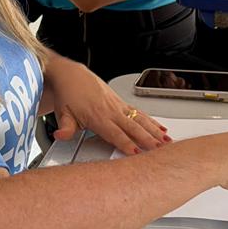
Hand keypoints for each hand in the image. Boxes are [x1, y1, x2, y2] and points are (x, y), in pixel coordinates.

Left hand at [43, 56, 168, 154]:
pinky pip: (139, 113)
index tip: (136, 153)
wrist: (72, 75)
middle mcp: (111, 110)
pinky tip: (161, 129)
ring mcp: (118, 106)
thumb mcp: (62, 113)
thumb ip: (65, 127)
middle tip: (160, 150)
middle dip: (147, 139)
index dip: (126, 143)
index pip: (114, 133)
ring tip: (166, 141)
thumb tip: (61, 135)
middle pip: (132, 127)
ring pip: (140, 120)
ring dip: (154, 131)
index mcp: (97, 116)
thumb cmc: (68, 94)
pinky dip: (152, 121)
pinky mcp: (121, 103)